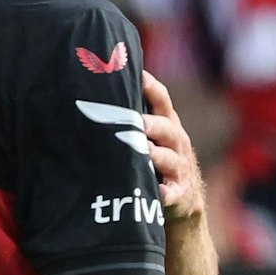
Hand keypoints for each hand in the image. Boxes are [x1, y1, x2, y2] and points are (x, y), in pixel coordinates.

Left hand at [141, 71, 205, 222]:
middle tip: (138, 122)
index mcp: (166, 124)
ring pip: (170, 158)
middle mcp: (176, 142)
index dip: (151, 86)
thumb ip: (130, 117)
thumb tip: (93, 91)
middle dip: (153, 124)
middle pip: (168, 128)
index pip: (162, 100)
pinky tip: (158, 191)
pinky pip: (173, 192)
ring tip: (144, 151)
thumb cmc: (152, 159)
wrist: (182, 200)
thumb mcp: (147, 136)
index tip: (136, 74)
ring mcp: (180, 167)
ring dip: (157, 155)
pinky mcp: (179, 192)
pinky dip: (166, 192)